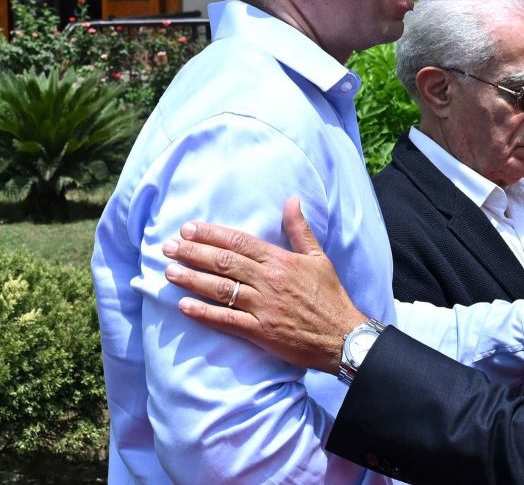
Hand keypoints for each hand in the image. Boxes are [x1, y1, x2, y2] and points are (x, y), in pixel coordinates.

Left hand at [163, 197, 366, 374]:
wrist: (342, 335)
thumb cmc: (330, 296)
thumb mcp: (319, 258)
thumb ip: (300, 230)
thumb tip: (292, 200)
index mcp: (281, 260)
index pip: (239, 242)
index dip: (211, 234)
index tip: (188, 229)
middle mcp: (269, 280)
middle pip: (224, 262)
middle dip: (193, 253)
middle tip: (168, 247)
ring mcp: (263, 307)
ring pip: (220, 289)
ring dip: (191, 279)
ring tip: (168, 272)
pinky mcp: (260, 332)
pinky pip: (226, 320)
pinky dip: (203, 313)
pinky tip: (183, 306)